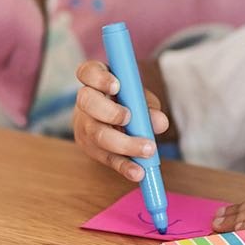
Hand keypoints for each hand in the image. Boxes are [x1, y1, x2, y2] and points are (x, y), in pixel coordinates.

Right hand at [73, 60, 169, 181]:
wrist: (114, 120)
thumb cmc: (127, 101)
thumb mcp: (139, 98)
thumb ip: (148, 106)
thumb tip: (160, 122)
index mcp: (94, 80)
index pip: (87, 72)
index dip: (99, 79)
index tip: (116, 86)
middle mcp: (84, 101)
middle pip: (88, 103)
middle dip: (109, 112)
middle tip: (129, 118)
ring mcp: (84, 126)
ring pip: (97, 135)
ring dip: (124, 144)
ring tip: (148, 150)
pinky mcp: (90, 148)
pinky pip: (106, 158)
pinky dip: (124, 166)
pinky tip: (138, 172)